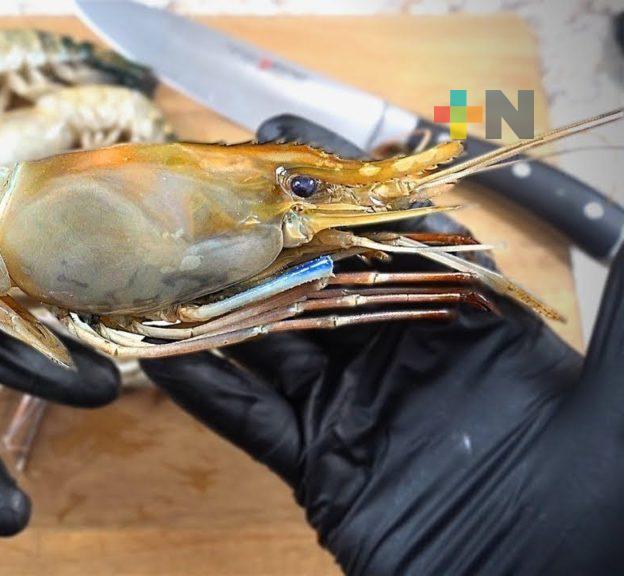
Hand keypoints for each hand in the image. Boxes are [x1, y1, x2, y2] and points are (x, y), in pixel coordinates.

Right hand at [141, 115, 623, 573]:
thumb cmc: (597, 511)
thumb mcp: (617, 400)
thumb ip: (619, 303)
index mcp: (468, 324)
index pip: (395, 235)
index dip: (342, 187)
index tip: (293, 142)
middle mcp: (401, 355)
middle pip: (318, 278)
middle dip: (262, 236)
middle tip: (205, 192)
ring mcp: (354, 410)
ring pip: (270, 341)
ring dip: (219, 303)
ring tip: (165, 261)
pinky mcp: (318, 466)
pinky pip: (249, 419)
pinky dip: (205, 387)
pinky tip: (162, 352)